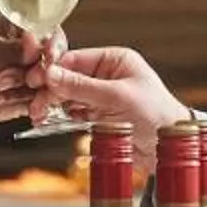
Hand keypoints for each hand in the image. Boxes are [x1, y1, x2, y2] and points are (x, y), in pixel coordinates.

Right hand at [37, 43, 191, 133]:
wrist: (170, 148)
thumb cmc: (156, 115)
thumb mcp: (117, 97)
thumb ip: (82, 87)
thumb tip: (51, 75)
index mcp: (115, 60)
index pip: (75, 59)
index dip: (53, 70)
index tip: (36, 80)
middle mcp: (106, 75)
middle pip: (67, 78)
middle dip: (50, 90)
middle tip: (36, 104)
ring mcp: (101, 96)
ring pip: (67, 96)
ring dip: (51, 104)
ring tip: (38, 114)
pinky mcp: (98, 116)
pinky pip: (73, 112)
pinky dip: (59, 116)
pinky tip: (47, 120)